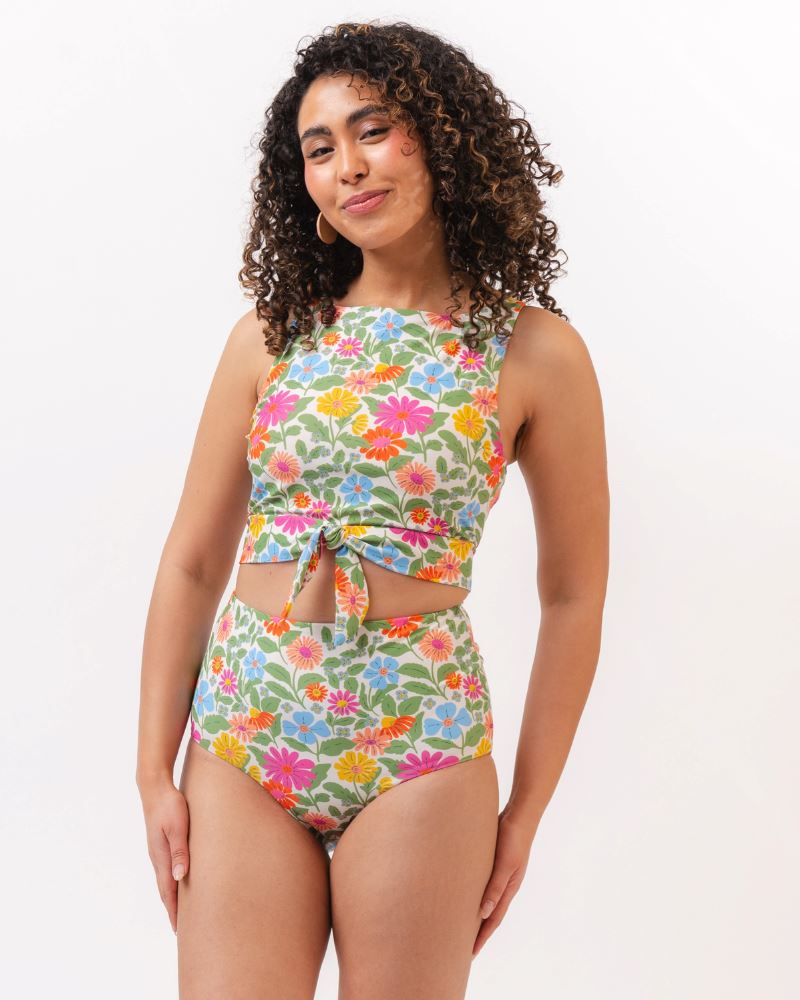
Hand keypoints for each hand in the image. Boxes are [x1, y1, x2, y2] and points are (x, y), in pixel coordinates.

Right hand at [138, 777, 190, 933]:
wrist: (154, 786)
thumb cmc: (169, 805)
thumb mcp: (178, 827)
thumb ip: (180, 851)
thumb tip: (180, 878)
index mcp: (161, 856)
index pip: (168, 890)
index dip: (174, 910)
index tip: (179, 930)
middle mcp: (157, 857)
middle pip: (165, 889)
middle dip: (172, 909)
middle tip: (181, 929)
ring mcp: (157, 850)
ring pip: (165, 879)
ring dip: (172, 896)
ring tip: (180, 911)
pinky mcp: (160, 842)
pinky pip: (166, 868)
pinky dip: (171, 881)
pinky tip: (177, 881)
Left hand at [472, 805, 537, 957]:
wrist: (520, 814)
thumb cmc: (513, 838)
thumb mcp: (505, 864)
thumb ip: (495, 886)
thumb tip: (484, 913)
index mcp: (509, 888)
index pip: (493, 919)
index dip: (481, 937)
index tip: (469, 954)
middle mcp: (505, 884)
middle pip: (489, 914)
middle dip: (477, 931)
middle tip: (460, 948)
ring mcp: (499, 873)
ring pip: (484, 899)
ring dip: (474, 914)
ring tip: (459, 925)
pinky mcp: (493, 861)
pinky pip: (481, 884)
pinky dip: (473, 894)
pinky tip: (462, 894)